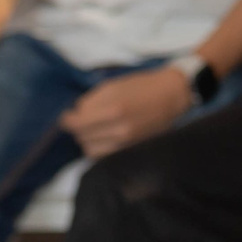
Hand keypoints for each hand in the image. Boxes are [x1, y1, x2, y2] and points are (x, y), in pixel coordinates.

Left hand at [59, 66, 193, 158]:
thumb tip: (76, 113)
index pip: (76, 124)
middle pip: (82, 137)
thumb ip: (91, 100)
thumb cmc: (143, 86)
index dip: (68, 120)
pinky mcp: (132, 150)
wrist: (173, 95)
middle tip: (86, 120)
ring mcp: (127, 143)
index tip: (68, 117)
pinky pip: (104, 156)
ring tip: (95, 130)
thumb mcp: (114, 85)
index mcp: (113, 110)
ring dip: (88, 140)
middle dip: (80, 128)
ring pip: (90, 150)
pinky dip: (100, 148)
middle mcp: (119, 131)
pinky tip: (104, 138)